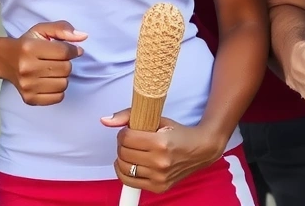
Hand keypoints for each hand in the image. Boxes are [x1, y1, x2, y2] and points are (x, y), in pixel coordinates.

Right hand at [0, 21, 86, 105]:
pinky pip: (58, 98)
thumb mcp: (41, 30)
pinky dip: (57, 90)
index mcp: (29, 48)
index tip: (69, 50)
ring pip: (63, 84)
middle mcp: (27, 68)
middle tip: (55, 60)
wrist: (4, 60)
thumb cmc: (26, 44)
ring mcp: (27, 86)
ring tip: (51, 70)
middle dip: (65, 63)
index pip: (64, 52)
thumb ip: (62, 29)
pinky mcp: (29, 98)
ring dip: (62, 77)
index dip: (72, 50)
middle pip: (66, 69)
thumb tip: (83, 37)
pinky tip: (49, 81)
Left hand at [101, 110, 221, 193]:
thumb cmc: (177, 133)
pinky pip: (130, 182)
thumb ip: (128, 116)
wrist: (200, 150)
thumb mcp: (156, 119)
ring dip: (122, 157)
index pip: (126, 137)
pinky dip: (124, 172)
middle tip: (129, 140)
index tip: (129, 131)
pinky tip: (129, 164)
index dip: (123, 132)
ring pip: (124, 167)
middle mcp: (160, 162)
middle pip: (123, 152)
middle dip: (122, 144)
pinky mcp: (159, 187)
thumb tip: (104, 120)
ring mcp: (160, 177)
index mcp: (160, 143)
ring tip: (130, 151)